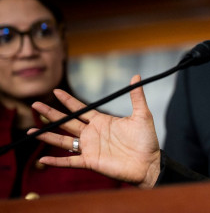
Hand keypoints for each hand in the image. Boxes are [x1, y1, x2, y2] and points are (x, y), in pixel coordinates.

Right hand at [30, 75, 161, 187]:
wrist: (149, 163)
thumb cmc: (146, 140)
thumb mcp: (142, 115)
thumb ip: (137, 97)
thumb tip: (136, 76)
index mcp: (102, 121)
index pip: (81, 109)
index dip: (68, 100)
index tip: (56, 91)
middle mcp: (92, 133)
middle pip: (67, 122)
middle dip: (51, 114)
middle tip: (35, 104)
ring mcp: (89, 148)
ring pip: (63, 141)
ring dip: (47, 136)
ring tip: (31, 131)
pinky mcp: (90, 162)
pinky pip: (69, 161)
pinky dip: (56, 161)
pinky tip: (43, 159)